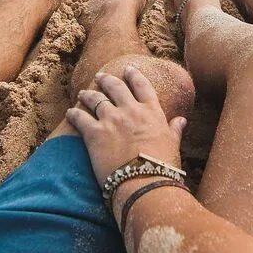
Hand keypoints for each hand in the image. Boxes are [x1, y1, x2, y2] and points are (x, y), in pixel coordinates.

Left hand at [65, 65, 186, 188]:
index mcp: (151, 112)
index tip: (128, 69)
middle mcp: (131, 111)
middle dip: (107, 80)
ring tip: (83, 93)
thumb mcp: (173, 145)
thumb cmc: (163, 167)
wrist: (145, 183)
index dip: (134, 75)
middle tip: (101, 76)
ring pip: (96, 99)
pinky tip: (70, 112)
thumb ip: (175, 130)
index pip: (142, 86)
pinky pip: (80, 118)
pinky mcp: (95, 134)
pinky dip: (74, 114)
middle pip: (116, 87)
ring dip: (88, 94)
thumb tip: (182, 120)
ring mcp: (112, 120)